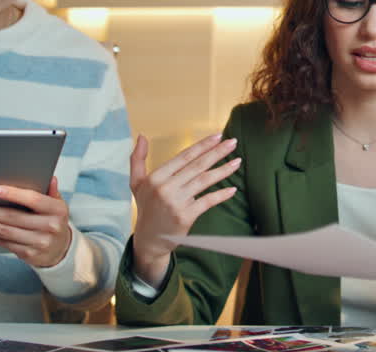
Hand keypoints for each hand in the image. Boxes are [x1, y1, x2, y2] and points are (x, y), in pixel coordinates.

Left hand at [0, 176, 73, 267]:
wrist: (61, 250)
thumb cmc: (54, 221)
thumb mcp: (57, 205)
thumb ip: (51, 192)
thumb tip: (49, 178)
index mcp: (57, 210)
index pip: (34, 200)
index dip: (15, 195)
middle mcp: (49, 226)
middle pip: (13, 217)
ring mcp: (38, 242)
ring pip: (4, 232)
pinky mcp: (27, 253)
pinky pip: (1, 242)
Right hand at [129, 133, 239, 285]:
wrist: (149, 240)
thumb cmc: (147, 207)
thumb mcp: (137, 183)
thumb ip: (137, 159)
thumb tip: (142, 136)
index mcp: (156, 177)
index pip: (184, 156)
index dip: (202, 145)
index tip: (218, 136)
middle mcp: (165, 188)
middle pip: (197, 166)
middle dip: (217, 152)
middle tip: (233, 142)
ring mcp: (176, 202)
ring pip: (204, 181)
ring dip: (223, 170)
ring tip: (237, 161)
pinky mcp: (185, 216)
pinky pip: (207, 201)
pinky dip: (221, 195)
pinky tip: (232, 189)